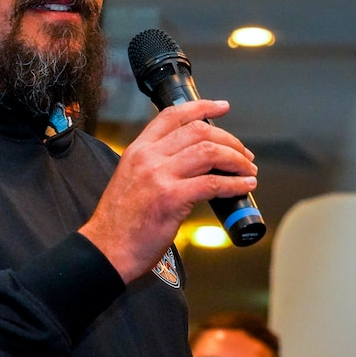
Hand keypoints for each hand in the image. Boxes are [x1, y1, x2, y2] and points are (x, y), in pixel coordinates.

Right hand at [79, 99, 257, 282]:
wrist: (106, 249)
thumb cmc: (120, 223)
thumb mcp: (132, 179)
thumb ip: (156, 165)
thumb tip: (192, 164)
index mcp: (138, 150)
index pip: (172, 115)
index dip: (201, 107)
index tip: (221, 107)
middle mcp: (148, 157)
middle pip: (198, 131)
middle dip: (229, 140)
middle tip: (243, 153)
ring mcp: (159, 176)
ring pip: (209, 152)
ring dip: (236, 160)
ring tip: (248, 169)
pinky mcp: (171, 198)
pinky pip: (212, 183)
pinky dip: (235, 184)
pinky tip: (244, 187)